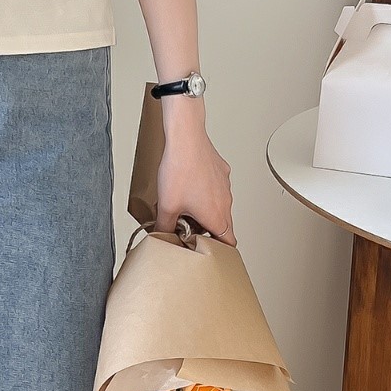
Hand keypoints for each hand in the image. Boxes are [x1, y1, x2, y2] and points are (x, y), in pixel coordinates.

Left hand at [153, 98, 236, 245]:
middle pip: (223, 226)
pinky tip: (188, 185)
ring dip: (205, 211)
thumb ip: (165, 228)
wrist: (186, 140)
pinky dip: (206, 192)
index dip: (218, 250)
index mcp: (217, 217)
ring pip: (219, 206)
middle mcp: (226, 203)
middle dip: (206, 231)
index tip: (206, 249)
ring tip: (184, 204)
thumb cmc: (180, 170)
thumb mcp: (166, 207)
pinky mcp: (222, 172)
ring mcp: (226, 187)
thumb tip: (162, 236)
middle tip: (186, 227)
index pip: (228, 243)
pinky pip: (217, 189)